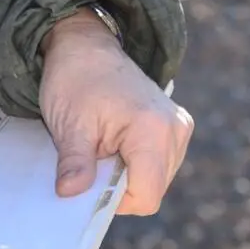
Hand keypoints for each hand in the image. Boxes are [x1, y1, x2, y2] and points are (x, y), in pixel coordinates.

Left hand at [39, 9, 193, 214]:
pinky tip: (114, 143)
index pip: (146, 196)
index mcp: (153, 130)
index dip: (115, 201)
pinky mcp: (176, 128)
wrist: (86, 47)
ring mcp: (179, 128)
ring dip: (125, 174)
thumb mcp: (69, 125)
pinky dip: (133, 163)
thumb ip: (75, 163)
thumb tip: (70, 194)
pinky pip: (157, 164)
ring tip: (102, 146)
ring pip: (155, 180)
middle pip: (152, 190)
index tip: (89, 183)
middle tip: (91, 159)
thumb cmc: (76, 79)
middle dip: (118, 186)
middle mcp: (176, 130)